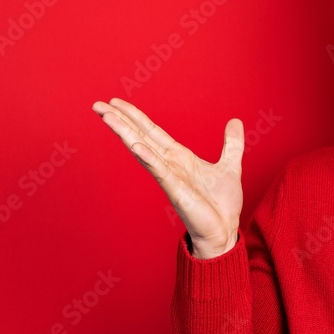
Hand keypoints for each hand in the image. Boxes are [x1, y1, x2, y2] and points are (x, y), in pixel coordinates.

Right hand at [91, 97, 244, 258]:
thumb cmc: (221, 205)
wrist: (225, 231)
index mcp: (180, 158)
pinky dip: (148, 158)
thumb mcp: (230, 166)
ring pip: (143, 150)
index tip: (116, 102)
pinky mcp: (176, 191)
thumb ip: (232, 144)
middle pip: (140, 137)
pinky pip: (159, 171)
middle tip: (97, 104)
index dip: (135, 116)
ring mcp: (170, 177)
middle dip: (120, 120)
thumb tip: (236, 121)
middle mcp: (170, 165)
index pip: (152, 132)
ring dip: (125, 133)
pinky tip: (135, 145)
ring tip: (107, 117)